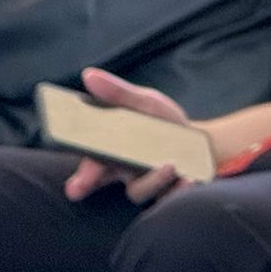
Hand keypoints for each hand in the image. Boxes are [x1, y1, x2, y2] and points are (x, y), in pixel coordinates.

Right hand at [59, 68, 197, 205]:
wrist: (199, 142)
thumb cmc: (162, 122)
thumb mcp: (145, 102)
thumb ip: (119, 94)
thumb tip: (89, 75)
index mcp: (109, 149)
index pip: (86, 161)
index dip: (77, 175)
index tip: (72, 186)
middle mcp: (121, 170)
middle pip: (100, 180)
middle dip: (90, 183)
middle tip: (79, 189)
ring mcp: (144, 183)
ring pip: (138, 191)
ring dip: (153, 180)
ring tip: (170, 165)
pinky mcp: (168, 191)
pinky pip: (169, 196)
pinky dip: (178, 189)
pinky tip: (188, 179)